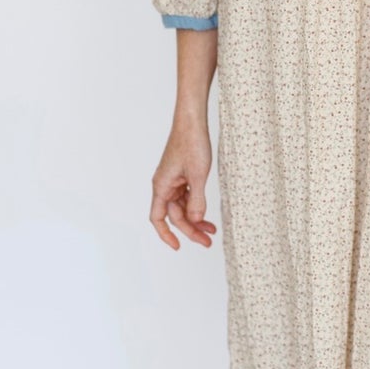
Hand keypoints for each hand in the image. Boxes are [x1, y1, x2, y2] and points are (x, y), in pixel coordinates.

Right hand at [150, 116, 216, 249]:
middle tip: (208, 241)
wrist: (192, 121)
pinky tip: (207, 213)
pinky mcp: (181, 175)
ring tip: (211, 230)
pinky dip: (197, 206)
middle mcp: (164, 185)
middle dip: (190, 229)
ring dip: (196, 219)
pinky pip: (187, 197)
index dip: (166, 235)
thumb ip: (196, 200)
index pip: (157, 218)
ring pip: (182, 207)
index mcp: (161, 186)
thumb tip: (195, 220)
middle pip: (175, 215)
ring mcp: (173, 180)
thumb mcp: (198, 175)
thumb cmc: (192, 143)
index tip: (178, 247)